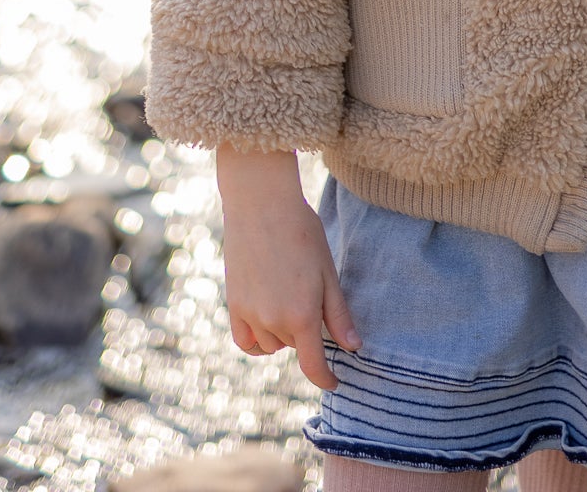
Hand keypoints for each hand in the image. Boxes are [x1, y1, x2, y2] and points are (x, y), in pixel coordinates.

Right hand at [216, 143, 361, 389]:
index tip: (334, 382)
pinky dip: (257, 338)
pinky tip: (265, 319)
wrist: (261, 204)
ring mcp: (250, 315)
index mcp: (302, 315)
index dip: (326, 379)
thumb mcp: (328, 272)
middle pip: (294, 346)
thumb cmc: (302, 233)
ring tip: (287, 295)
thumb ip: (338, 315)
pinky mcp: (233, 305)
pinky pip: (246, 340)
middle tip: (309, 293)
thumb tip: (353, 348)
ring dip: (282, 333)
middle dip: (305, 331)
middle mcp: (273, 321)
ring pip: (271, 344)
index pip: (313, 366)